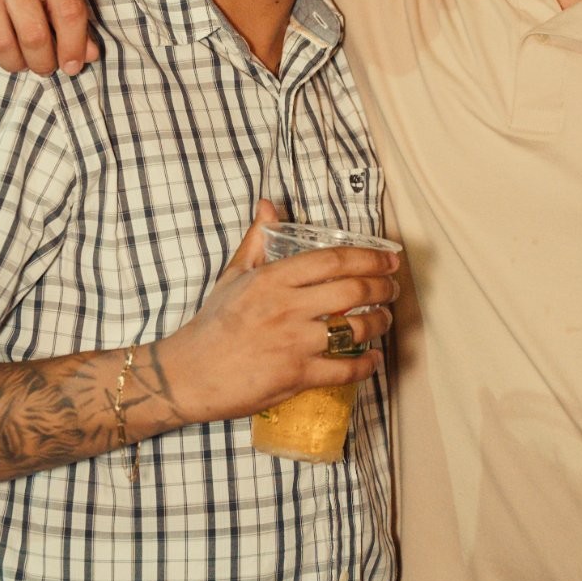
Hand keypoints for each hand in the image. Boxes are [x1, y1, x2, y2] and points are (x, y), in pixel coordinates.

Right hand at [0, 0, 95, 76]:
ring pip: (0, 42)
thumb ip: (72, 14)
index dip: (73, 46)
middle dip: (42, 62)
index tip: (72, 65)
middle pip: (34, 33)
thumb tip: (88, 55)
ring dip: (13, 63)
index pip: (69, 11)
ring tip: (19, 61)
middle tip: (43, 66)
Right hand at [164, 202, 400, 421]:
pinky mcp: (296, 376)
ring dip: (379, 323)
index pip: (334, 260)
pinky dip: (366, 365)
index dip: (370, 258)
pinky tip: (372, 359)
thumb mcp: (233, 275)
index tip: (389, 260)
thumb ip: (257, 239)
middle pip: (353, 291)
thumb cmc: (213, 324)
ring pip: (355, 329)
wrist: (189, 374)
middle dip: (384, 288)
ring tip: (384, 319)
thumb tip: (268, 204)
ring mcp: (294, 343)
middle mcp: (287, 307)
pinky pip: (344, 370)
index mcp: (273, 278)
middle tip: (393, 289)